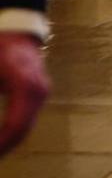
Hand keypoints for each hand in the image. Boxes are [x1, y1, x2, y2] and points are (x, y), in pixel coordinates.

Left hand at [0, 33, 49, 156]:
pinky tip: (1, 138)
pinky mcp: (40, 93)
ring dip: (8, 141)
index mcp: (25, 85)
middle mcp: (38, 90)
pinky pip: (27, 119)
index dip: (1, 143)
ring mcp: (42, 92)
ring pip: (26, 127)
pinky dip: (13, 131)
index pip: (15, 124)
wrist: (18, 31)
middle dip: (4, 146)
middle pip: (22, 130)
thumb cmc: (1, 48)